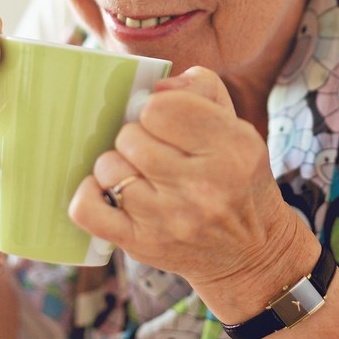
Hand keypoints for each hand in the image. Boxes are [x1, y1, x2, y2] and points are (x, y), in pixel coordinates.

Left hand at [69, 67, 308, 299]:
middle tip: (156, 149)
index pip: (162, 106)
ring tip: (140, 172)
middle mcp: (203, 185)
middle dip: (139, 136)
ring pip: (109, 168)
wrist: (251, 250)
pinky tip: (107, 188)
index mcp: (231, 148)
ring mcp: (169, 219)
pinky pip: (87, 209)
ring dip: (119, 164)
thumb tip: (156, 87)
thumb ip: (201, 89)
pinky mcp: (142, 244)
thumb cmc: (237, 178)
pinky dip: (89, 192)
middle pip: (131, 135)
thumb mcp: (238, 127)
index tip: (168, 121)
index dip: (158, 107)